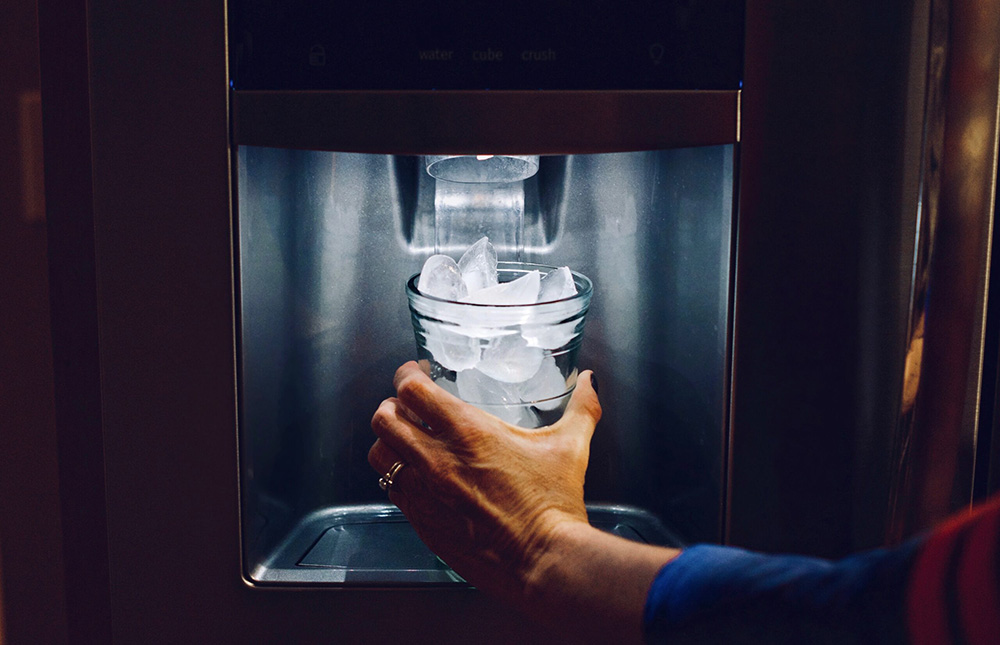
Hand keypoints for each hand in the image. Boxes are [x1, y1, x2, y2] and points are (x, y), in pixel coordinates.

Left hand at [368, 360, 600, 599]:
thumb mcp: (569, 447)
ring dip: (388, 441)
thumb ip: (581, 408)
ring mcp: (424, 493)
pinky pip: (391, 490)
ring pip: (379, 453)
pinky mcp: (422, 522)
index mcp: (467, 431)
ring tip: (405, 439)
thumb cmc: (553, 505)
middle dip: (393, 405)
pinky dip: (397, 476)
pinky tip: (416, 475)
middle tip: (408, 405)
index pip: (411, 389)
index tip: (415, 374)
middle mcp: (436, 459)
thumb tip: (590, 383)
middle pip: (384, 417)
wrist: (544, 561)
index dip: (406, 375)